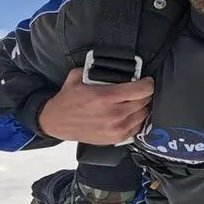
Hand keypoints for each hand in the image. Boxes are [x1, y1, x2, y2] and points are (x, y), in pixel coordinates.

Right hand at [38, 68, 153, 144]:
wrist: (56, 122)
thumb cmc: (68, 99)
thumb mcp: (78, 76)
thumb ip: (96, 69)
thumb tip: (113, 65)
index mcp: (106, 97)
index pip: (142, 90)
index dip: (148, 83)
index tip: (146, 80)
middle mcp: (114, 114)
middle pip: (145, 101)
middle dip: (145, 94)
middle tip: (141, 89)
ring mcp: (116, 128)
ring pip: (144, 115)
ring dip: (143, 106)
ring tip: (137, 100)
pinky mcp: (115, 138)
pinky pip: (137, 127)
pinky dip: (138, 119)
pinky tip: (133, 113)